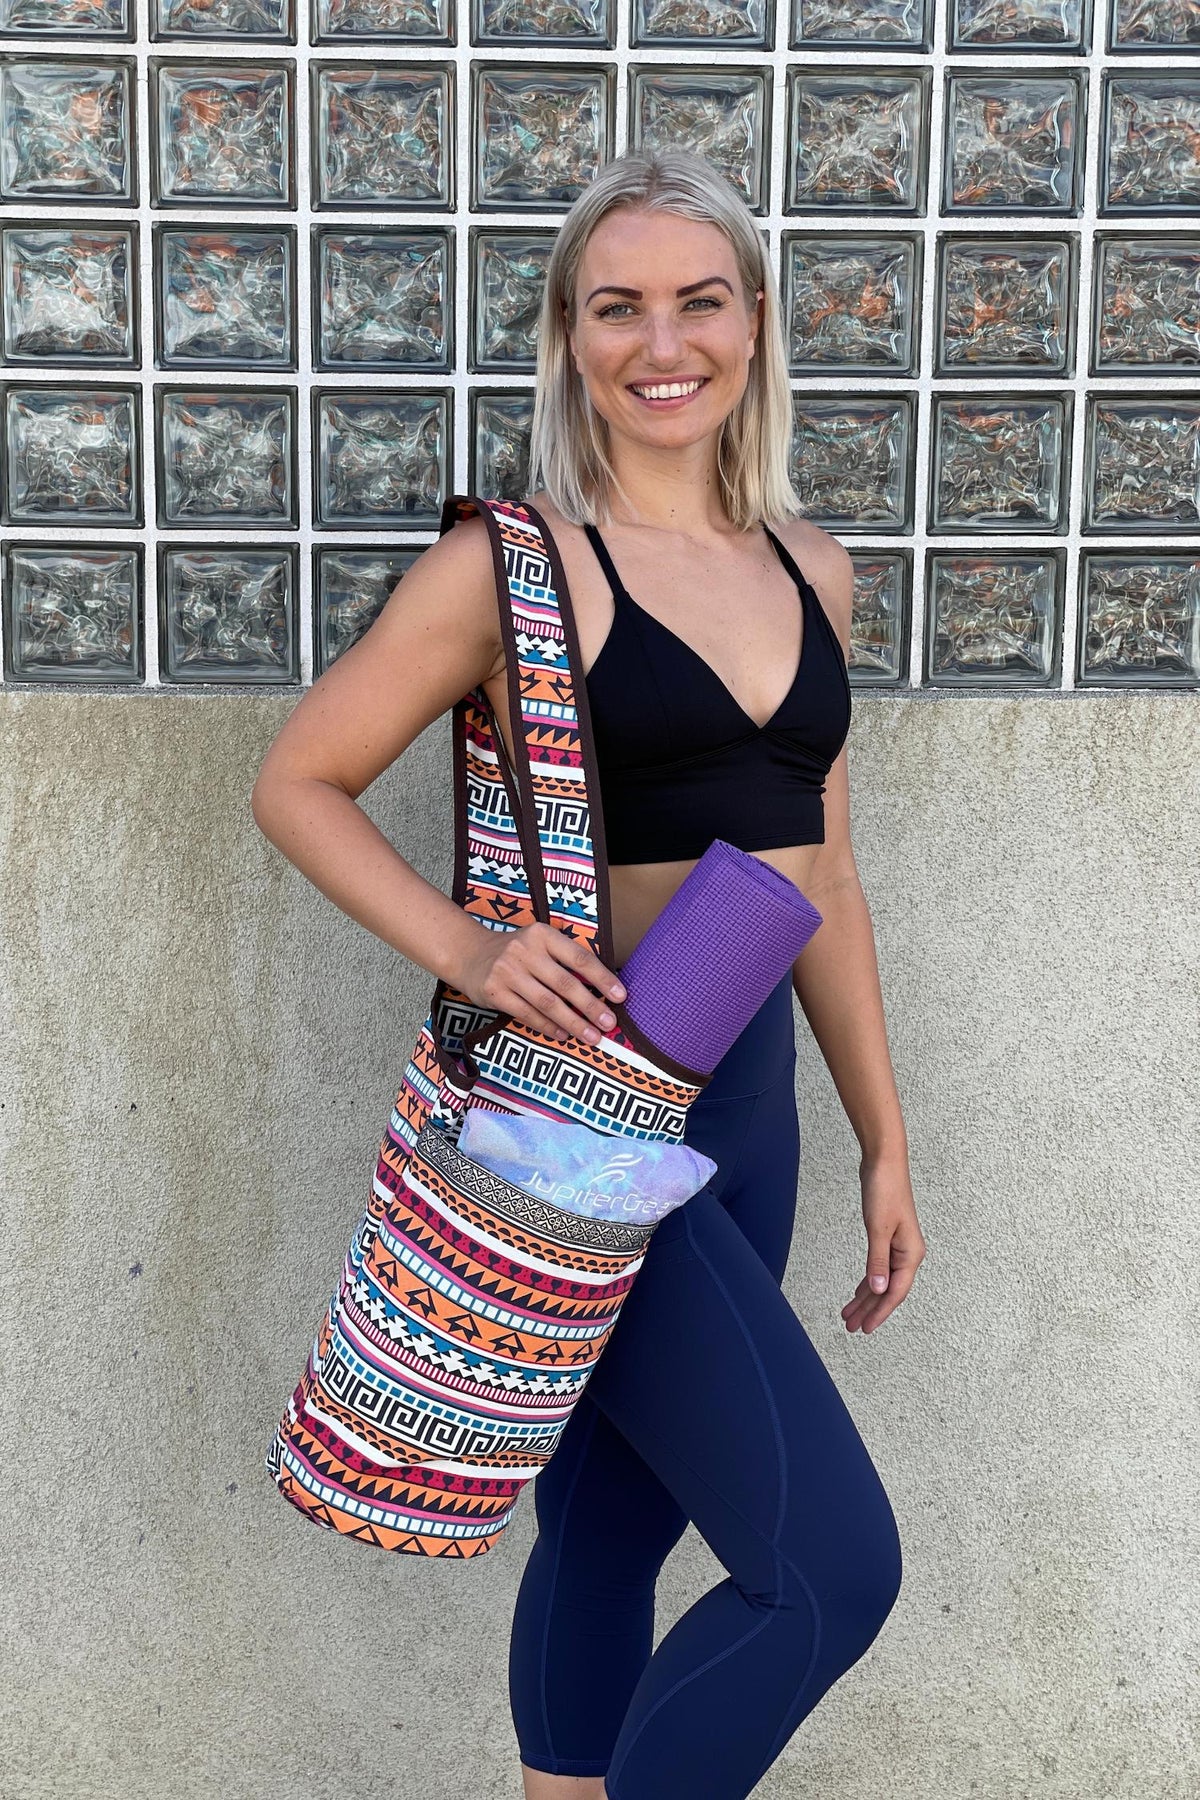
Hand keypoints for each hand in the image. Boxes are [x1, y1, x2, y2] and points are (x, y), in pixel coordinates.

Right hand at [460, 920, 626, 1046]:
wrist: (469, 955)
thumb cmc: (516, 953)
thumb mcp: (539, 943)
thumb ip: (565, 959)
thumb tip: (602, 989)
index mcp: (542, 935)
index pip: (579, 958)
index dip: (602, 978)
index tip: (620, 996)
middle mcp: (524, 951)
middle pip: (565, 984)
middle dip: (591, 1007)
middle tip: (609, 1024)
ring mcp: (507, 972)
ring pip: (547, 1003)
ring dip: (573, 1022)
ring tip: (591, 1036)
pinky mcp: (494, 992)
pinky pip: (527, 1014)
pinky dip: (548, 1026)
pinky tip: (563, 1035)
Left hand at [841, 1152, 925, 1334]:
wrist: (884, 1162)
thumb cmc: (885, 1191)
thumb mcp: (878, 1229)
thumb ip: (877, 1262)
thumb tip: (878, 1290)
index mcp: (911, 1254)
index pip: (895, 1292)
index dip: (880, 1312)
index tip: (866, 1328)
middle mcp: (908, 1254)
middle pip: (888, 1290)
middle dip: (870, 1309)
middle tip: (851, 1327)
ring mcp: (898, 1246)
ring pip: (881, 1281)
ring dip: (866, 1298)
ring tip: (849, 1315)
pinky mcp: (887, 1238)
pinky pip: (878, 1268)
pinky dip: (867, 1281)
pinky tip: (858, 1292)